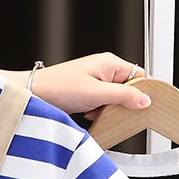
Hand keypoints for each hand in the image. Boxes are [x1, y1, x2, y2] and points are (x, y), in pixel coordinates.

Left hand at [14, 53, 149, 118]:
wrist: (34, 95)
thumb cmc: (59, 87)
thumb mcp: (97, 94)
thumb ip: (123, 97)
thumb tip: (144, 100)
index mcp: (109, 63)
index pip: (139, 76)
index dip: (143, 92)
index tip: (144, 107)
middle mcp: (103, 70)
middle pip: (127, 88)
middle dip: (123, 104)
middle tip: (116, 112)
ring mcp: (94, 81)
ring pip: (114, 98)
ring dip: (109, 109)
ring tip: (98, 112)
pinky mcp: (86, 93)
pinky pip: (101, 104)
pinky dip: (99, 112)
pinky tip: (90, 114)